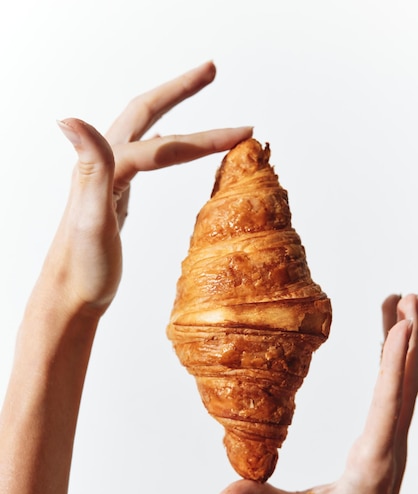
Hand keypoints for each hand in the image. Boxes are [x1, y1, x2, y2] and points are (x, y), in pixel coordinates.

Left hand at [41, 61, 251, 314]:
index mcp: (106, 169)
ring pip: (147, 135)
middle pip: (146, 115)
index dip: (205, 138)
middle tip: (211, 70)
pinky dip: (165, 146)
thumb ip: (90, 169)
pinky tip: (170, 148)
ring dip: (174, 112)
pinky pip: (144, 159)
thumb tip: (70, 118)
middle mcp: (105, 166)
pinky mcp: (116, 197)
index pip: (163, 145)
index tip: (244, 133)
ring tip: (197, 93)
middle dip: (180, 91)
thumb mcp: (88, 220)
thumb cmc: (83, 268)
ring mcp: (110, 180)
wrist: (69, 297)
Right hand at [216, 294, 417, 493]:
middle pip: (407, 383)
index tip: (405, 326)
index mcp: (372, 458)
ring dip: (408, 342)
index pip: (389, 403)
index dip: (396, 364)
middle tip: (411, 298)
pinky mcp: (386, 433)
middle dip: (411, 339)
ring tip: (406, 301)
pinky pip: (395, 388)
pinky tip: (391, 332)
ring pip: (407, 381)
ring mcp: (392, 436)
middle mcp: (390, 441)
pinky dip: (394, 357)